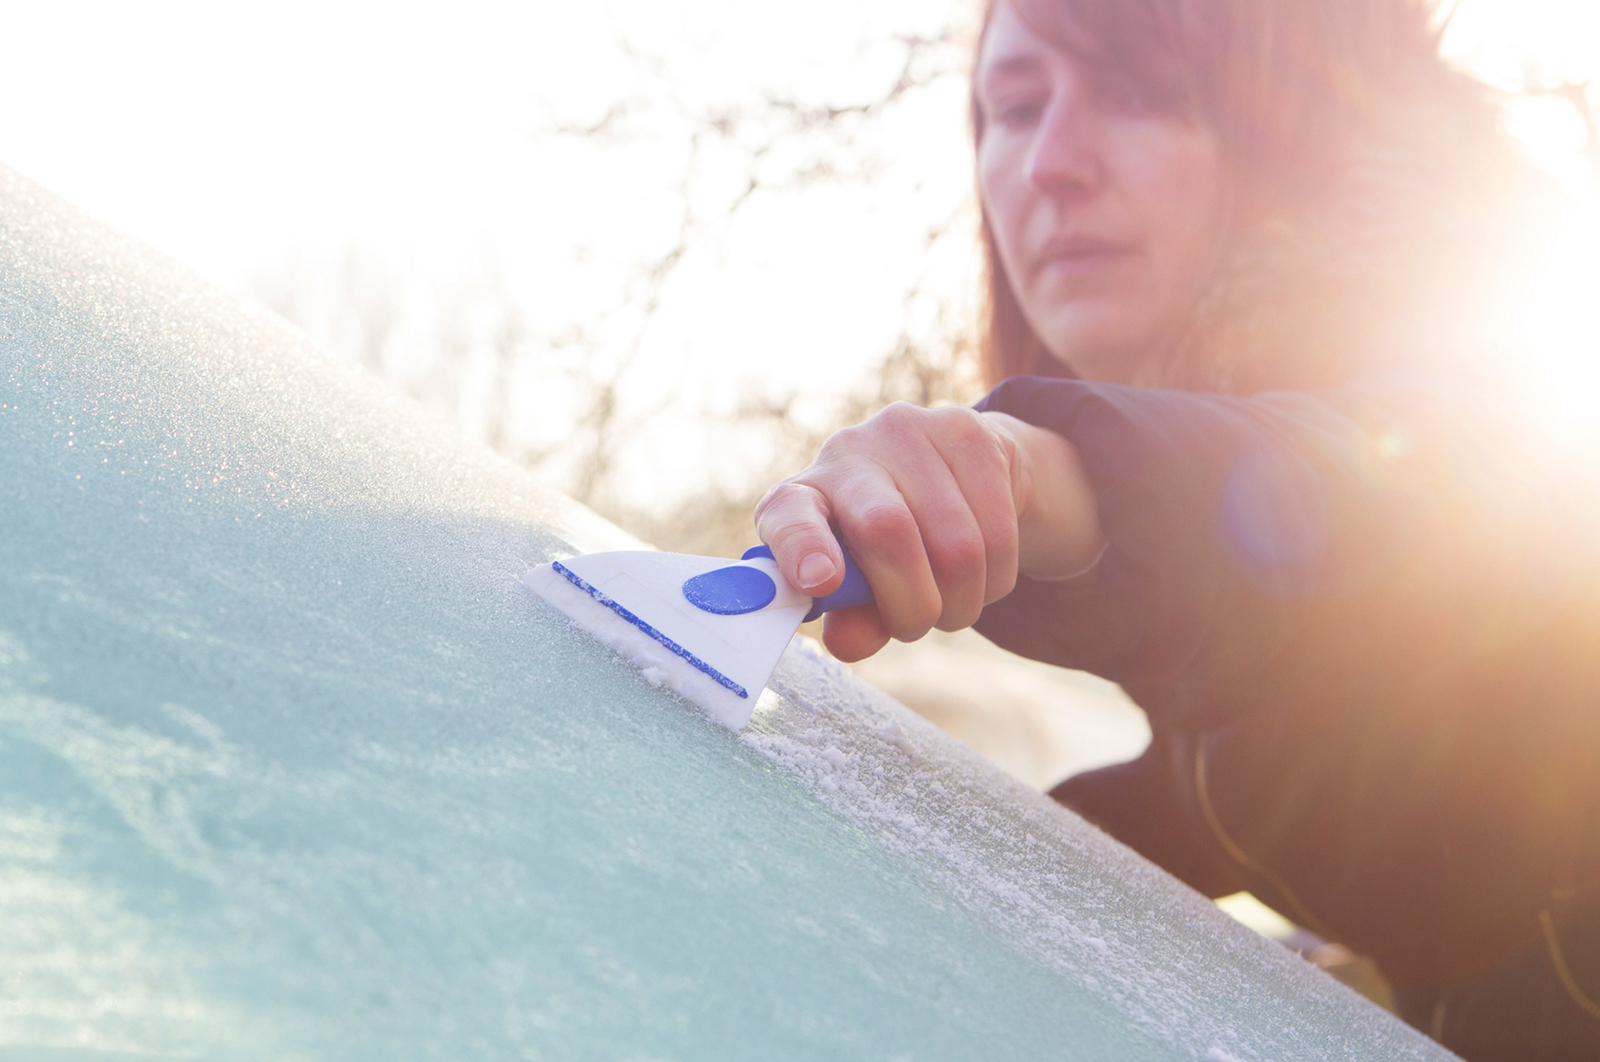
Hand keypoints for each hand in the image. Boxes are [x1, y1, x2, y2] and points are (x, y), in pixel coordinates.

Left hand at [754, 403, 1102, 661]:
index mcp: (804, 496)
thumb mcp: (864, 587)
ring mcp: (909, 433)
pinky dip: (996, 578)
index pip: (787, 515)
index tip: (821, 581)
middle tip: (919, 626)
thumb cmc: (893, 547)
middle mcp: (847, 453)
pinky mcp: (968, 431)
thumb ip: (854, 619)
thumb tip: (848, 644)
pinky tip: (984, 573)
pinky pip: (997, 532)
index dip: (801, 547)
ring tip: (954, 602)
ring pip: (956, 545)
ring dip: (963, 599)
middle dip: (913, 602)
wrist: (960, 478)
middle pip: (886, 529)